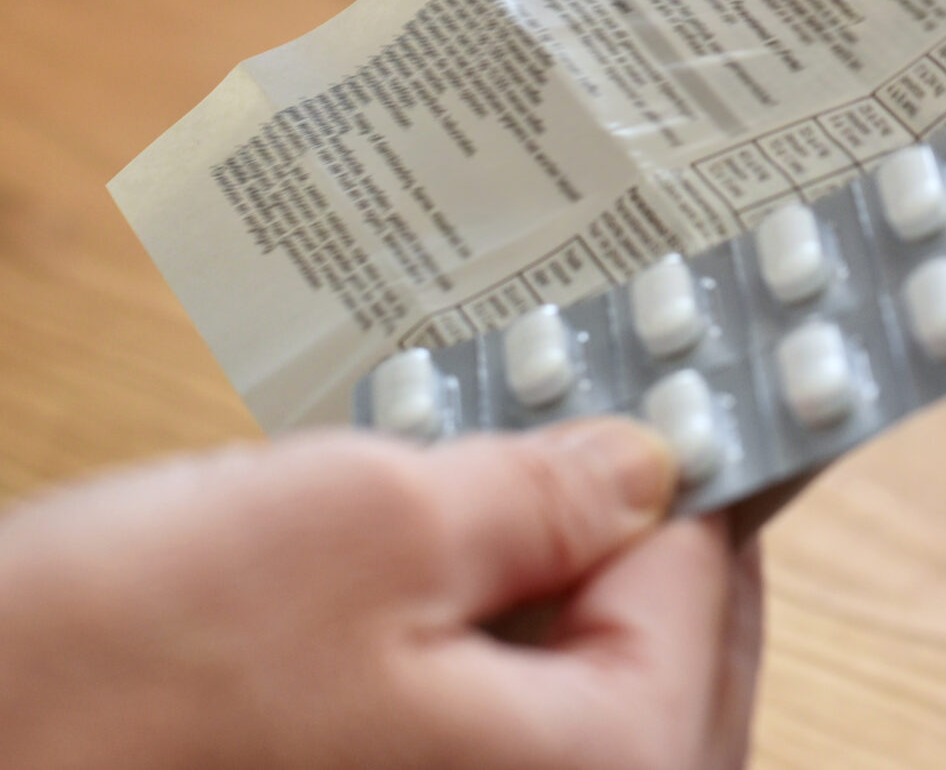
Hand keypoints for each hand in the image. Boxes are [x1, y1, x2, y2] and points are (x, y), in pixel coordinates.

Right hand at [0, 420, 761, 769]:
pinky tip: (400, 577)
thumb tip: (648, 467)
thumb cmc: (103, 700)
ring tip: (473, 474)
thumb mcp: (356, 528)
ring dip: (536, 584)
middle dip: (617, 525)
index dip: (675, 446)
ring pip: (563, 694)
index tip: (665, 354)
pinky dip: (462, 653)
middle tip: (575, 403)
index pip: (704, 577)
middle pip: (657, 650)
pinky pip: (476, 739)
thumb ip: (539, 492)